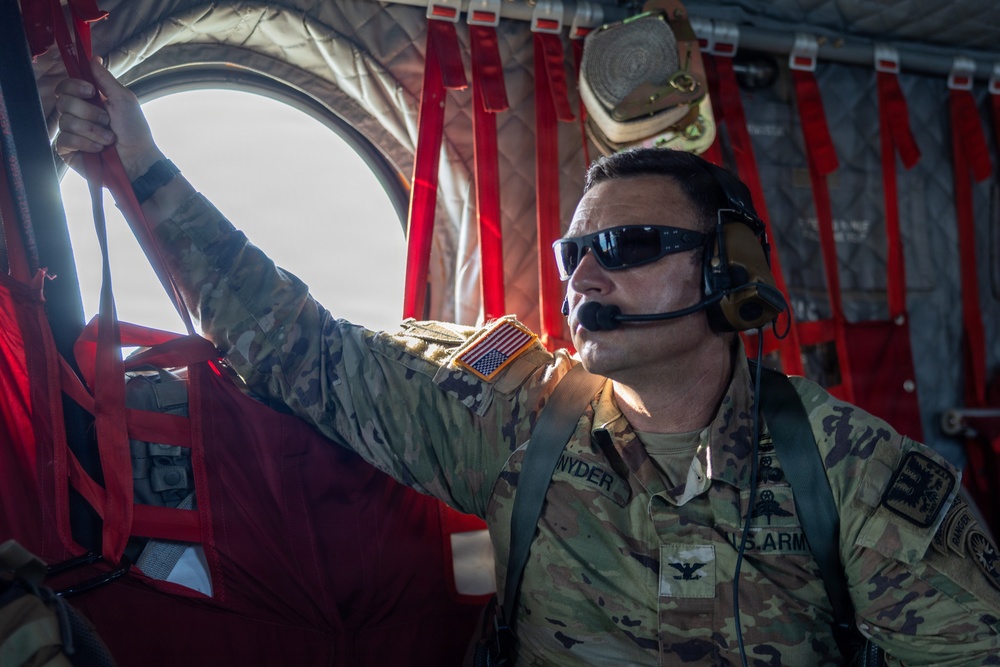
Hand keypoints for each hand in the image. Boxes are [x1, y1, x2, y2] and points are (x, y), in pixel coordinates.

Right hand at [54, 57, 164, 180]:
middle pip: (63, 101)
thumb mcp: (124, 99)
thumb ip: (106, 79)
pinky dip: (86, 144)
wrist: (138, 160)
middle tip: (108, 121)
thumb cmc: (134, 131)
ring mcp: (70, 132)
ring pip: (66, 121)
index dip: (74, 86)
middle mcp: (76, 115)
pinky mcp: (67, 150)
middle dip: (90, 112)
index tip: (91, 91)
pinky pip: (65, 140)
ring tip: (109, 139)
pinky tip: (99, 150)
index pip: (65, 86)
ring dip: (93, 131)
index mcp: (87, 101)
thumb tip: (94, 58)